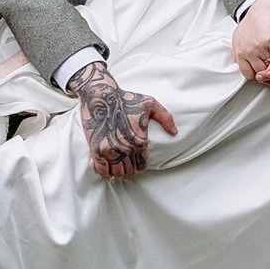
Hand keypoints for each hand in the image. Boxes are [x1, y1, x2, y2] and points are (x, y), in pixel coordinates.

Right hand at [66, 61, 177, 178]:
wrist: (101, 94)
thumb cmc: (126, 98)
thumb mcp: (150, 103)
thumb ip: (166, 118)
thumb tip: (174, 132)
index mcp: (139, 141)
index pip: (142, 165)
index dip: (141, 163)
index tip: (137, 159)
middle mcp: (125, 149)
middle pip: (130, 171)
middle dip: (130, 167)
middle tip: (127, 161)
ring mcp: (109, 151)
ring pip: (116, 173)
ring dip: (117, 170)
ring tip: (117, 163)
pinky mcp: (95, 149)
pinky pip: (101, 170)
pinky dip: (104, 171)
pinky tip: (106, 165)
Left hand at [231, 3, 269, 82]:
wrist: (264, 10)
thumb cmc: (254, 23)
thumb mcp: (239, 39)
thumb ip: (239, 54)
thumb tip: (240, 63)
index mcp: (239, 53)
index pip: (248, 74)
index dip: (259, 74)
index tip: (264, 71)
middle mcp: (246, 52)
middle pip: (261, 73)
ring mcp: (257, 48)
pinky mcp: (268, 42)